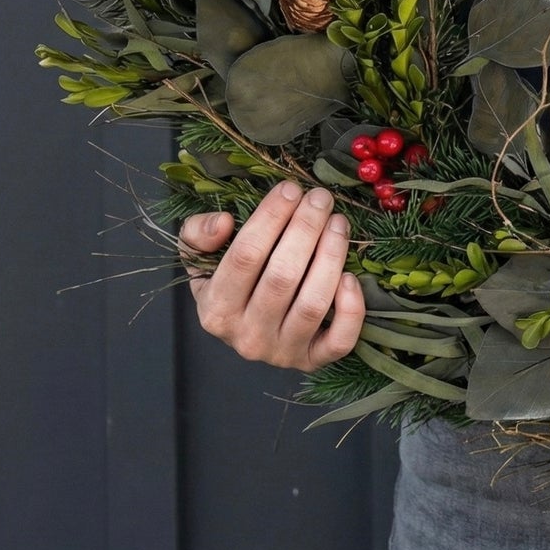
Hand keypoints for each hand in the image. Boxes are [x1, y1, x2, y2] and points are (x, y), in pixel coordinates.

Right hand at [178, 180, 364, 371]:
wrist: (244, 329)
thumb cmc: (228, 284)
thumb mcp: (200, 258)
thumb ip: (198, 234)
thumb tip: (222, 222)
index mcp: (215, 310)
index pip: (245, 256)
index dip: (271, 218)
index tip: (290, 189)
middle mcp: (246, 337)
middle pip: (283, 276)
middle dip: (306, 229)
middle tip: (320, 198)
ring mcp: (282, 352)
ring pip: (312, 303)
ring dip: (331, 256)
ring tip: (338, 222)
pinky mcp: (313, 360)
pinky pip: (338, 340)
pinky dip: (349, 309)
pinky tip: (351, 276)